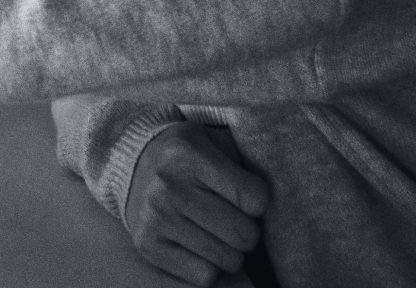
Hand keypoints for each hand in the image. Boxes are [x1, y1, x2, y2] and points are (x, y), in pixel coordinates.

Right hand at [124, 121, 269, 285]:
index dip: (260, 202)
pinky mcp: (147, 245)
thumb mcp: (213, 140)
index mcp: (189, 155)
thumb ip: (243, 161)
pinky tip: (200, 243)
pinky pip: (204, 276)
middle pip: (244, 234)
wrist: (132, 162)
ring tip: (218, 230)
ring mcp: (156, 219)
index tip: (250, 197)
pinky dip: (210, 265)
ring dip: (231, 249)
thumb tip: (282, 195)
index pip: (253, 197)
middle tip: (235, 216)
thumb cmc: (187, 153)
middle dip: (249, 229)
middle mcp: (168, 187)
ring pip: (228, 259)